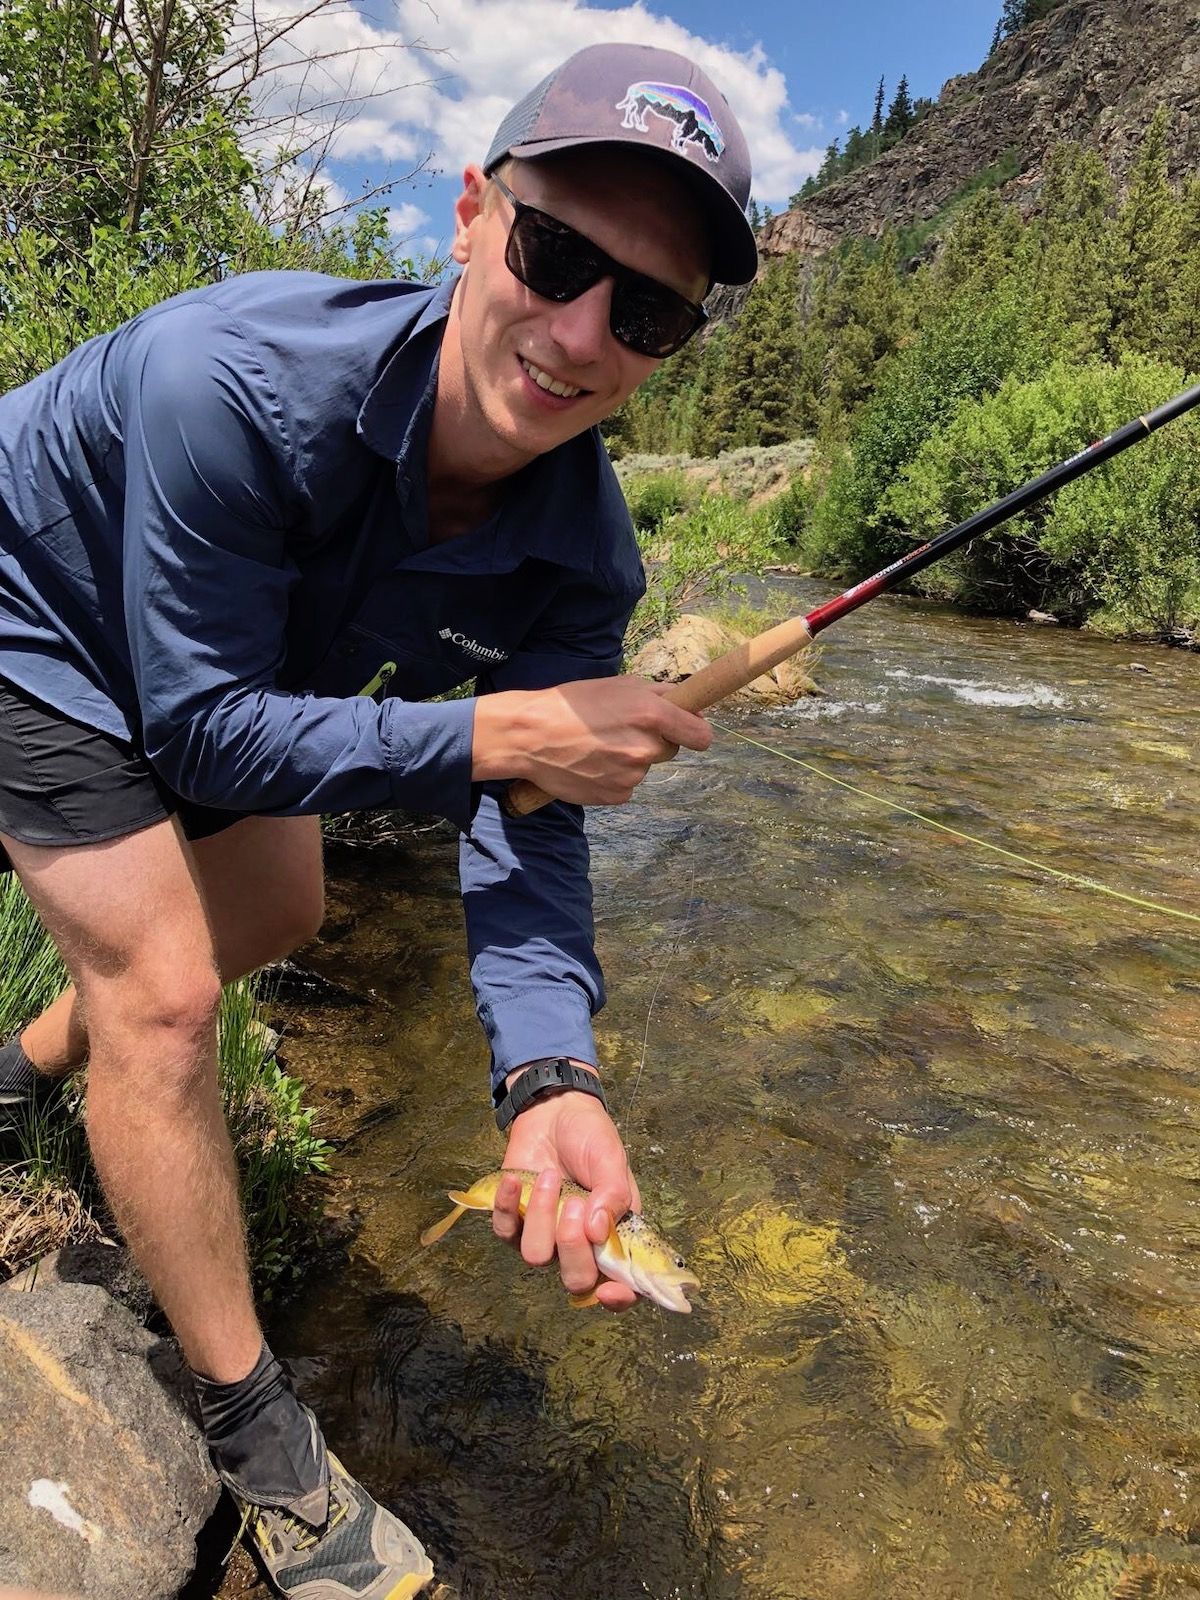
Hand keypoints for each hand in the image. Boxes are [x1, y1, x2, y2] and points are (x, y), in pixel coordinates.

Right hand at [472, 676, 710, 805]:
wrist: (530, 736)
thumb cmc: (571, 705)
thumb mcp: (618, 685)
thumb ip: (658, 694)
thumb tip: (686, 702)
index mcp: (653, 716)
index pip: (701, 735)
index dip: (695, 730)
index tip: (688, 729)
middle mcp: (647, 749)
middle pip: (670, 750)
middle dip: (654, 740)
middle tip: (622, 729)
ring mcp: (632, 776)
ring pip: (644, 767)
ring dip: (629, 758)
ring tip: (597, 745)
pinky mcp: (615, 796)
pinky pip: (626, 786)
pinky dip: (613, 776)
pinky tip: (590, 763)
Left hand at [493, 1076, 641, 1311]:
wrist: (556, 1110)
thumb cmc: (591, 1138)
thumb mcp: (612, 1160)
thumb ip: (614, 1195)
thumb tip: (598, 1233)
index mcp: (615, 1236)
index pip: (623, 1285)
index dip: (619, 1298)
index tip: (609, 1292)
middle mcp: (581, 1245)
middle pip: (575, 1280)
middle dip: (572, 1246)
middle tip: (574, 1202)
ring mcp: (545, 1236)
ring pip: (536, 1256)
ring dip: (542, 1216)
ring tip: (550, 1177)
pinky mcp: (515, 1222)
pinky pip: (505, 1232)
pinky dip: (508, 1207)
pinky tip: (514, 1180)